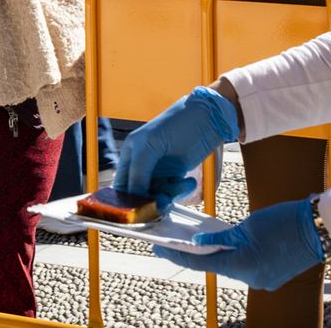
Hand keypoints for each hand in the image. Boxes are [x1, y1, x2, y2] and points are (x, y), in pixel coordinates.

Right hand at [115, 85, 239, 202]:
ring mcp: (160, 169)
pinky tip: (189, 181)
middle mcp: (142, 162)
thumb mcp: (151, 144)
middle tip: (164, 201)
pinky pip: (173, 192)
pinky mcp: (176, 173)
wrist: (209, 118)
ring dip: (170, 195)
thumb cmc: (178, 123)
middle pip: (139, 194)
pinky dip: (180, 191)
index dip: (126, 200)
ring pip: (157, 195)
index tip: (138, 211)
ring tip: (182, 184)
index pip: (121, 185)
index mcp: (131, 152)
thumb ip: (139, 171)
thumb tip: (134, 197)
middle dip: (151, 200)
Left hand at [152, 198, 322, 291]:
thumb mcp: (247, 226)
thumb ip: (222, 238)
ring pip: (232, 266)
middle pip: (217, 266)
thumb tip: (200, 244)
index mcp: (244, 266)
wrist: (320, 228)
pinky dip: (235, 256)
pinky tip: (225, 243)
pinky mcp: (272, 277)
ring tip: (198, 239)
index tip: (158, 247)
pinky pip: (247, 266)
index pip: (202, 263)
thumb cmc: (283, 222)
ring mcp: (264, 281)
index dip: (178, 255)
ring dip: (218, 254)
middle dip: (197, 253)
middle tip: (173, 240)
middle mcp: (252, 280)